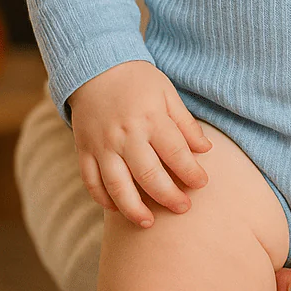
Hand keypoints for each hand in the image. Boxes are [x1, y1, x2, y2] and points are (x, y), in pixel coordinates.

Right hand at [67, 60, 211, 226]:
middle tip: (183, 208)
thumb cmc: (138, 81)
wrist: (96, 68)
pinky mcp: (84, 151)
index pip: (176, 153)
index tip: (202, 184)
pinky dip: (103, 200)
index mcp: (151, 118)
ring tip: (149, 223)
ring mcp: (102, 145)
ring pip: (117, 186)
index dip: (191, 172)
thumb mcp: (167, 93)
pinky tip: (117, 209)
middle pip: (149, 175)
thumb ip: (185, 123)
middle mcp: (126, 135)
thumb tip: (205, 150)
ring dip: (133, 209)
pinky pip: (92, 182)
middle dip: (168, 196)